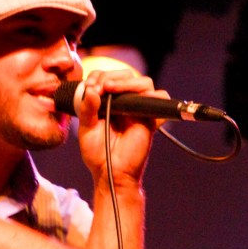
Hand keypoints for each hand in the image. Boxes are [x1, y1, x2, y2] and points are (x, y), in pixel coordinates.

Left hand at [75, 68, 166, 185]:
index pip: (108, 77)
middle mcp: (126, 103)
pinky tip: (133, 103)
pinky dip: (153, 97)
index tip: (89, 87)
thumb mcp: (86, 129)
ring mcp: (139, 110)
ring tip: (110, 88)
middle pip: (127, 75)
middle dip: (112, 76)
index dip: (99, 77)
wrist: (111, 174)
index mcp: (109, 102)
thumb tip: (91, 90)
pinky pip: (161, 101)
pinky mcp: (151, 119)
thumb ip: (87, 109)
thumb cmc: (98, 154)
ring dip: (127, 82)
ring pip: (144, 83)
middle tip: (100, 87)